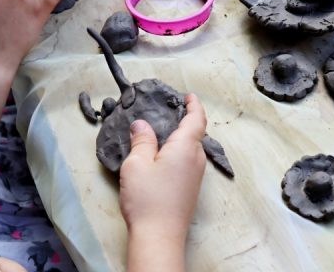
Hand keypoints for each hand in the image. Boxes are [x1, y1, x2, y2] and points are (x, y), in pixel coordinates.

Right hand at [119, 94, 206, 240]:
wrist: (159, 236)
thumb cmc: (147, 198)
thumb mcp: (137, 164)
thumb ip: (141, 140)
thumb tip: (142, 124)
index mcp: (187, 147)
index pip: (197, 119)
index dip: (194, 105)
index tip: (188, 96)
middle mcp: (197, 159)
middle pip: (195, 133)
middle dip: (185, 120)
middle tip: (168, 111)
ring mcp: (196, 176)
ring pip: (191, 149)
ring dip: (181, 137)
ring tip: (162, 132)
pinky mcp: (191, 189)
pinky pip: (188, 162)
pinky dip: (179, 152)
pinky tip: (163, 157)